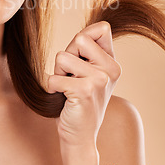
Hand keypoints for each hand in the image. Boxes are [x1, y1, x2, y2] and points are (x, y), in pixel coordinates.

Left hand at [47, 21, 121, 145]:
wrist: (80, 136)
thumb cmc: (78, 100)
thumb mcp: (88, 72)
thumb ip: (88, 51)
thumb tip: (82, 34)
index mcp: (113, 63)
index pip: (102, 28)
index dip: (82, 40)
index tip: (80, 60)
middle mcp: (110, 70)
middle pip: (79, 38)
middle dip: (67, 56)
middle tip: (71, 77)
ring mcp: (99, 80)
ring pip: (62, 57)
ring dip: (58, 73)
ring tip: (68, 89)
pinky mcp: (84, 91)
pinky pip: (54, 78)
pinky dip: (52, 88)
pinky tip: (63, 99)